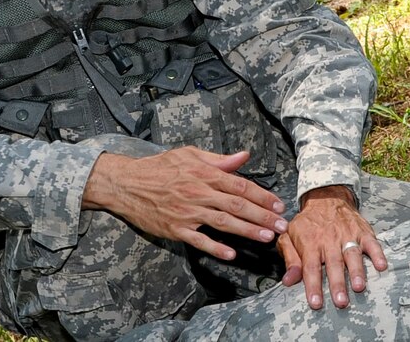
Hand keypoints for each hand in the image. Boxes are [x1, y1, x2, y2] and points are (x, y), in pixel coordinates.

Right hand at [82, 146, 287, 259]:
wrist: (127, 183)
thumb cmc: (160, 167)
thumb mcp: (190, 155)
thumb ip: (219, 159)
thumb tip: (244, 156)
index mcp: (205, 173)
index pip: (241, 185)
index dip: (262, 196)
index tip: (278, 205)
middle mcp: (199, 192)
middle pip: (237, 205)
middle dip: (263, 216)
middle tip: (282, 225)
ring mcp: (187, 212)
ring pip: (223, 222)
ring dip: (248, 231)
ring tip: (267, 237)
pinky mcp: (175, 228)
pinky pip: (198, 239)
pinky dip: (215, 247)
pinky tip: (231, 254)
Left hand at [276, 185, 385, 309]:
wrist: (326, 198)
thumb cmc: (307, 224)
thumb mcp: (290, 237)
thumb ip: (290, 259)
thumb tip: (289, 280)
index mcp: (310, 243)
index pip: (310, 267)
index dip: (313, 286)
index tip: (316, 303)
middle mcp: (329, 240)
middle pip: (333, 264)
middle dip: (337, 283)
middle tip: (340, 302)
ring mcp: (348, 235)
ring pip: (353, 254)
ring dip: (357, 271)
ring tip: (359, 287)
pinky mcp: (362, 231)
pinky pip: (371, 242)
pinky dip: (377, 254)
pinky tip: (381, 266)